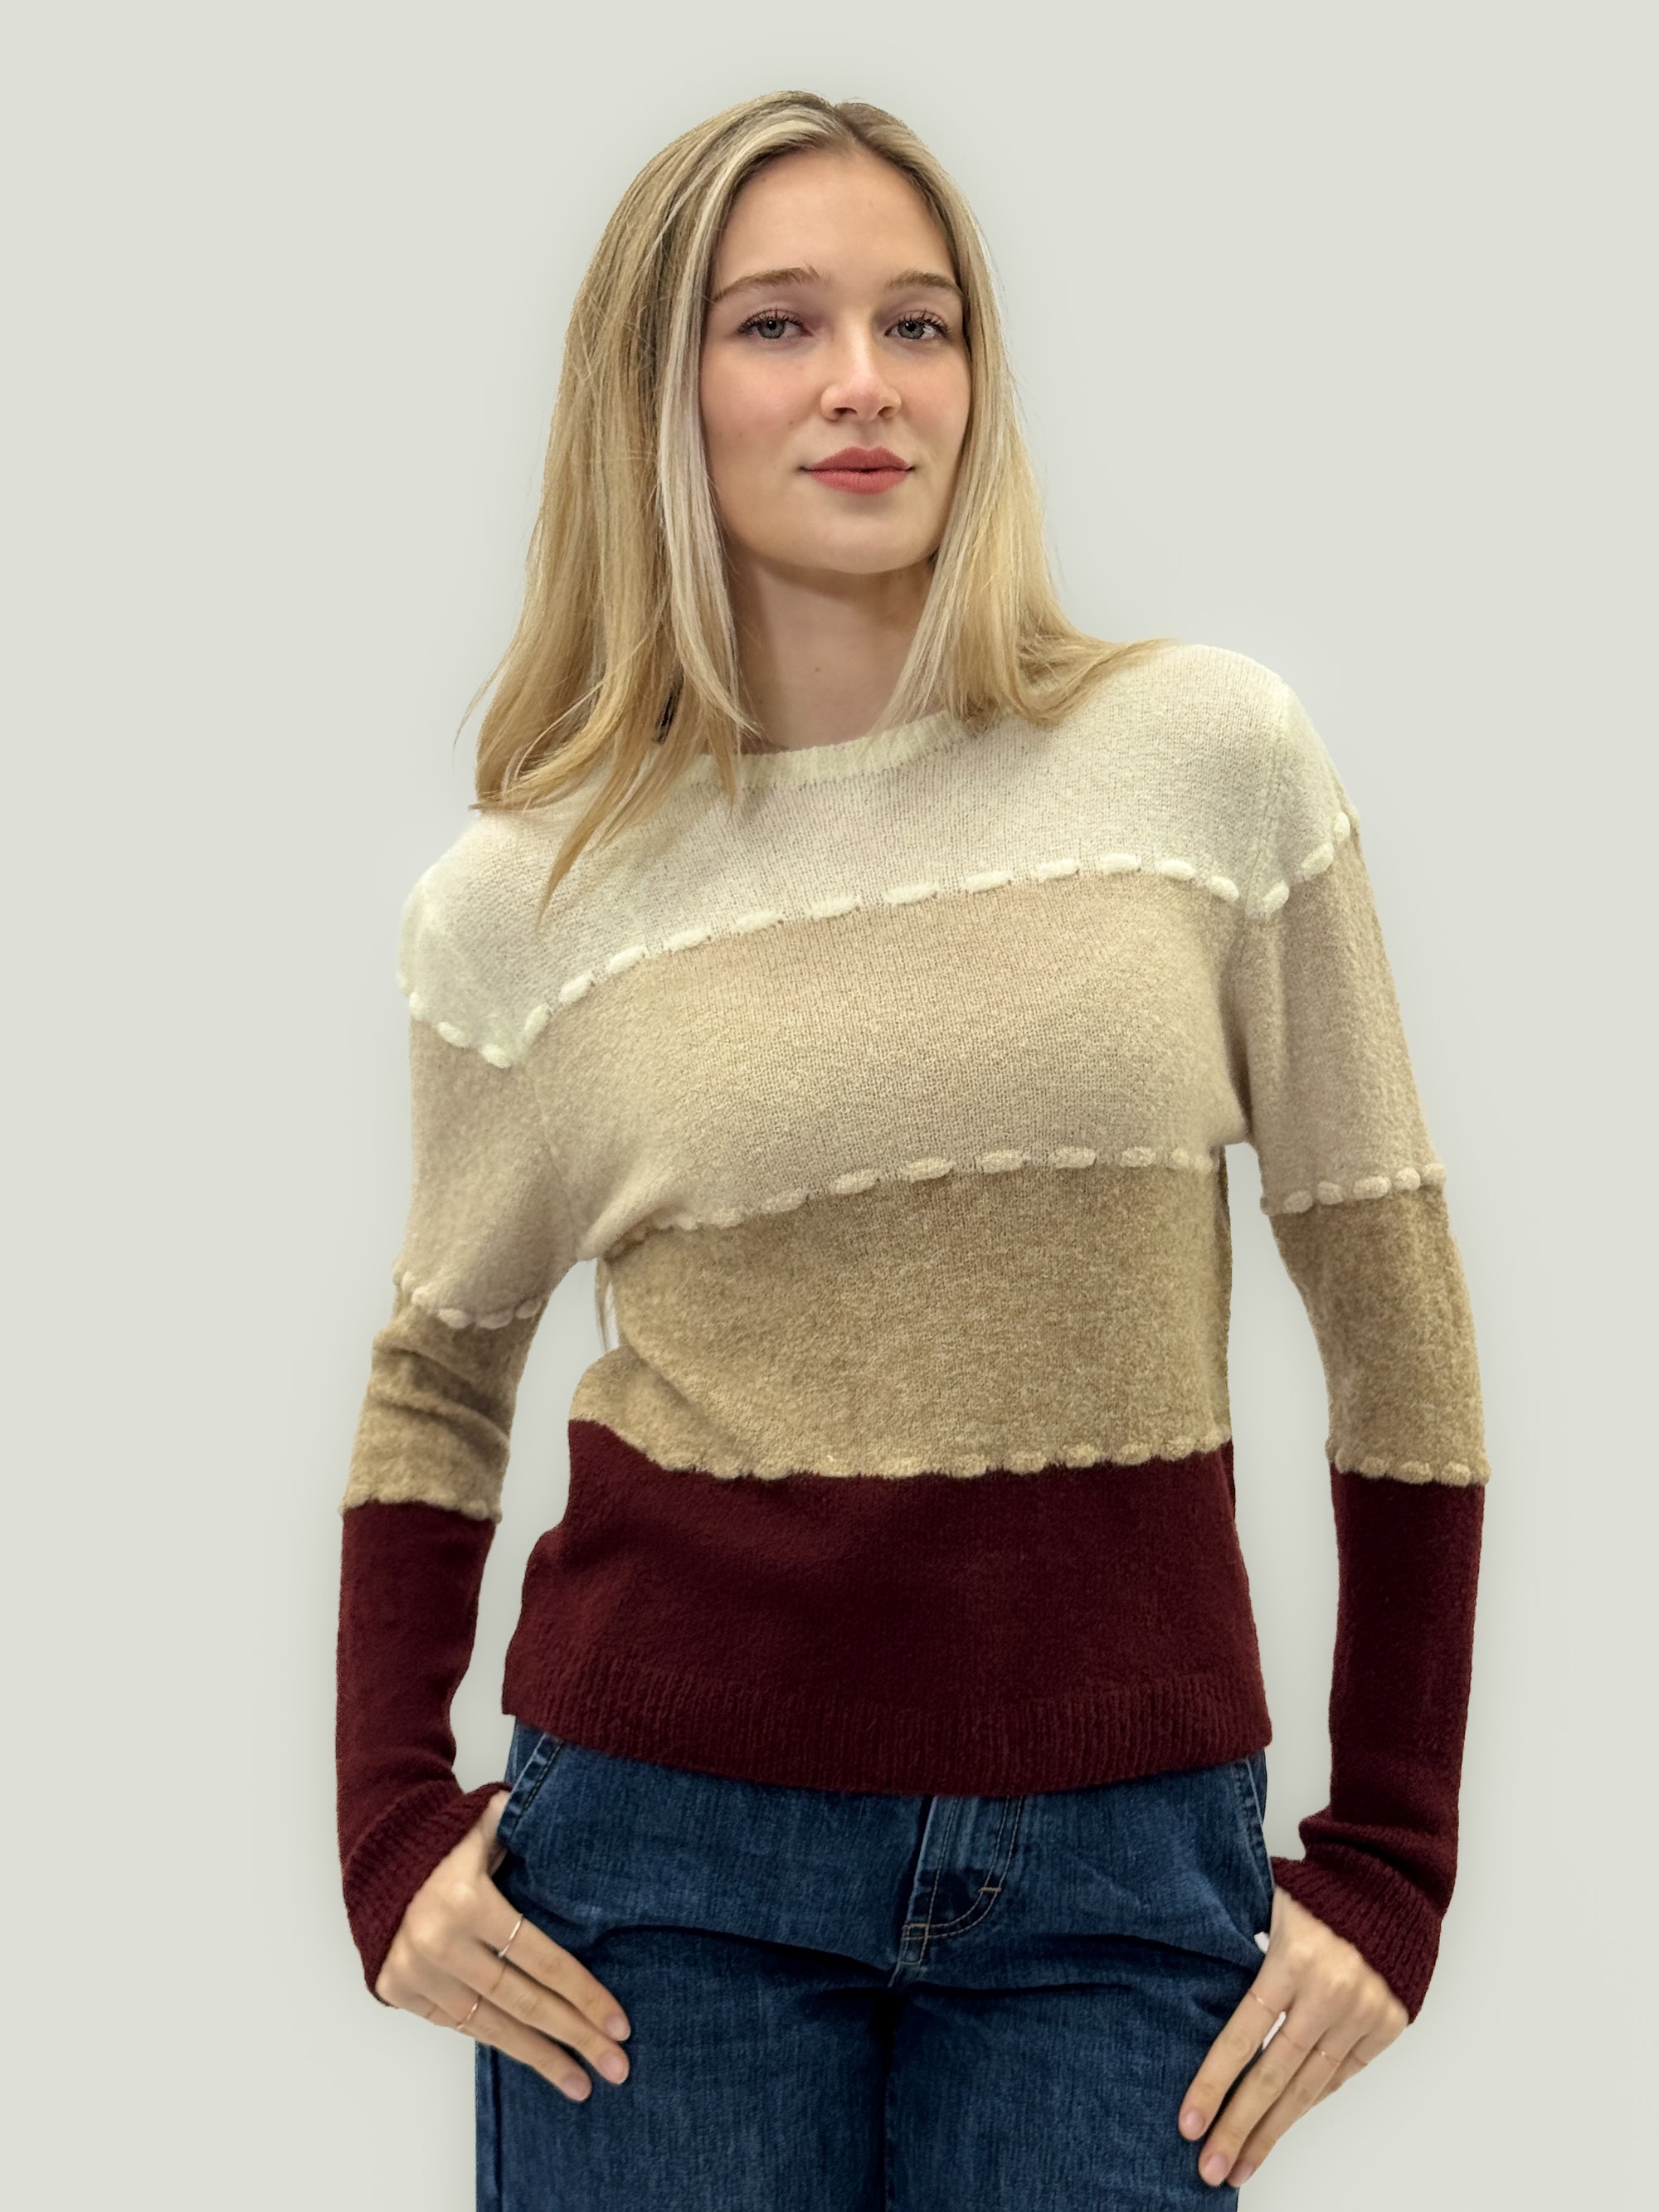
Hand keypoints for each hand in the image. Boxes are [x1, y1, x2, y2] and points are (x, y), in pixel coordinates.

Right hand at [374, 1788, 633, 2101]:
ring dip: (539, 2057)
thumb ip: (531, 1833)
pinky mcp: (399, 1990)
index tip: (620, 2025)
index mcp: (470, 1904)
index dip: (584, 1994)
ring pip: (490, 2025)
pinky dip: (496, 2037)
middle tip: (616, 2067)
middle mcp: (441, 1945)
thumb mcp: (489, 1825)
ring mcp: (416, 1973)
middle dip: (575, 2036)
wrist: (376, 1854)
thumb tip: (585, 1834)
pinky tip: (531, 2054)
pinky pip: (459, 2023)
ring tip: (579, 2084)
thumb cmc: (447, 1839)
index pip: (542, 1960)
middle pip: (523, 2002)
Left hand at [1178, 1886, 1406, 2186]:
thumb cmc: (1317, 1891)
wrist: (1390, 1884)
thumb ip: (1237, 1943)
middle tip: (1209, 2169)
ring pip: (1308, 2088)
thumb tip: (1188, 1982)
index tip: (1188, 2122)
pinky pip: (1339, 2076)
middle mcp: (1330, 1994)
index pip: (1245, 2033)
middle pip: (1275, 2076)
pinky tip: (1280, 2126)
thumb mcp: (1269, 1904)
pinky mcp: (1385, 2027)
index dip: (1215, 2081)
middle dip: (1239, 2128)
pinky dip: (1308, 2102)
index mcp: (1293, 1958)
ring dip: (1272, 2131)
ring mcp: (1362, 2015)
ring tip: (1240, 2166)